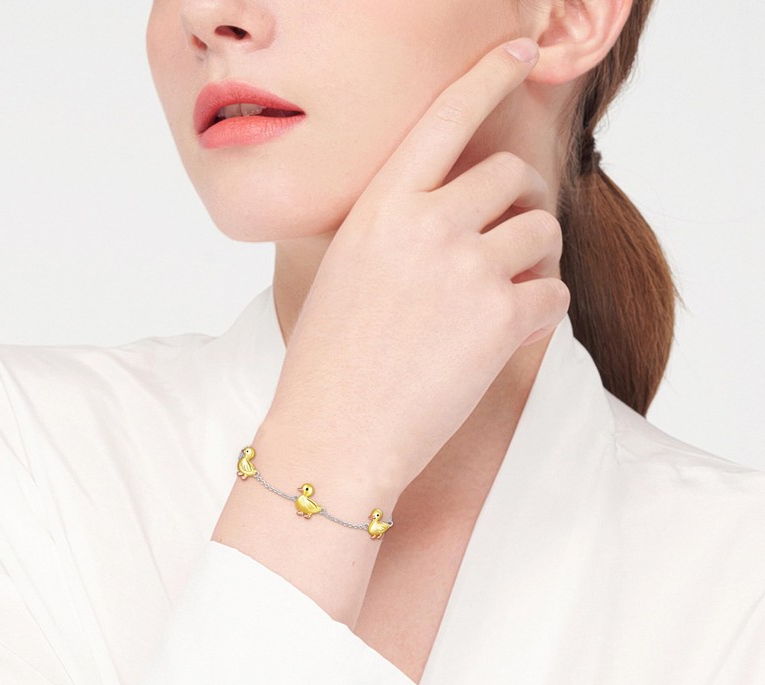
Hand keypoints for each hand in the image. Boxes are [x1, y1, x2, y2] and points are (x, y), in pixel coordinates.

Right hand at [264, 37, 568, 497]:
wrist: (333, 434)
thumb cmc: (328, 362)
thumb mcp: (344, 272)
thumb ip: (392, 227)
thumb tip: (445, 206)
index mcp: (379, 207)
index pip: (444, 117)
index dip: (488, 75)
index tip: (520, 51)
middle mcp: (426, 225)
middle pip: (511, 177)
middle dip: (519, 204)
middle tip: (509, 238)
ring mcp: (466, 270)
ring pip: (543, 230)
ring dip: (534, 258)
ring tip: (502, 295)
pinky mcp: (501, 320)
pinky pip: (555, 291)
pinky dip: (542, 309)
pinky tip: (507, 333)